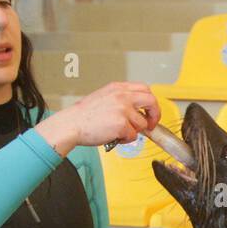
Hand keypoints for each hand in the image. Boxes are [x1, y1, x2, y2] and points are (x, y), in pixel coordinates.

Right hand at [35, 82, 159, 154]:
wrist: (71, 124)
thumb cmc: (84, 115)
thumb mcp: (104, 98)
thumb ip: (122, 101)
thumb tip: (138, 112)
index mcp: (118, 88)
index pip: (145, 89)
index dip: (151, 103)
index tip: (149, 112)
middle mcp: (122, 96)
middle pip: (151, 101)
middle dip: (155, 115)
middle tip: (150, 125)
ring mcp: (123, 109)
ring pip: (141, 124)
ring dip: (133, 132)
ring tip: (119, 132)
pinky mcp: (122, 124)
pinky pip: (133, 136)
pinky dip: (125, 140)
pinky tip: (114, 136)